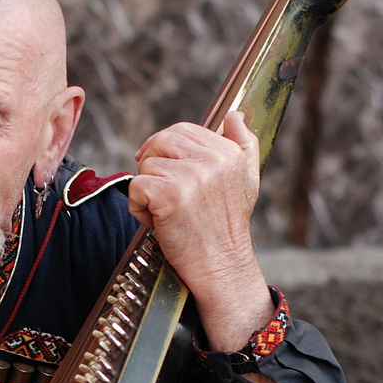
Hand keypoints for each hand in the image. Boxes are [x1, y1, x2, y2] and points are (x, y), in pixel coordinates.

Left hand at [130, 111, 301, 382]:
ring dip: (148, 192)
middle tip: (168, 200)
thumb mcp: (247, 180)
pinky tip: (160, 225)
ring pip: (145, 166)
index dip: (166, 153)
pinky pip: (135, 187)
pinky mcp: (167, 193)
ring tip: (170, 215)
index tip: (172, 178)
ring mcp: (189, 174)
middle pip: (158, 143)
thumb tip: (234, 114)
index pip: (181, 131)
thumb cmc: (226, 228)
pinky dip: (139, 209)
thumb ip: (242, 144)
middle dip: (153, 168)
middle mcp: (212, 158)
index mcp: (228, 151)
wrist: (221, 268)